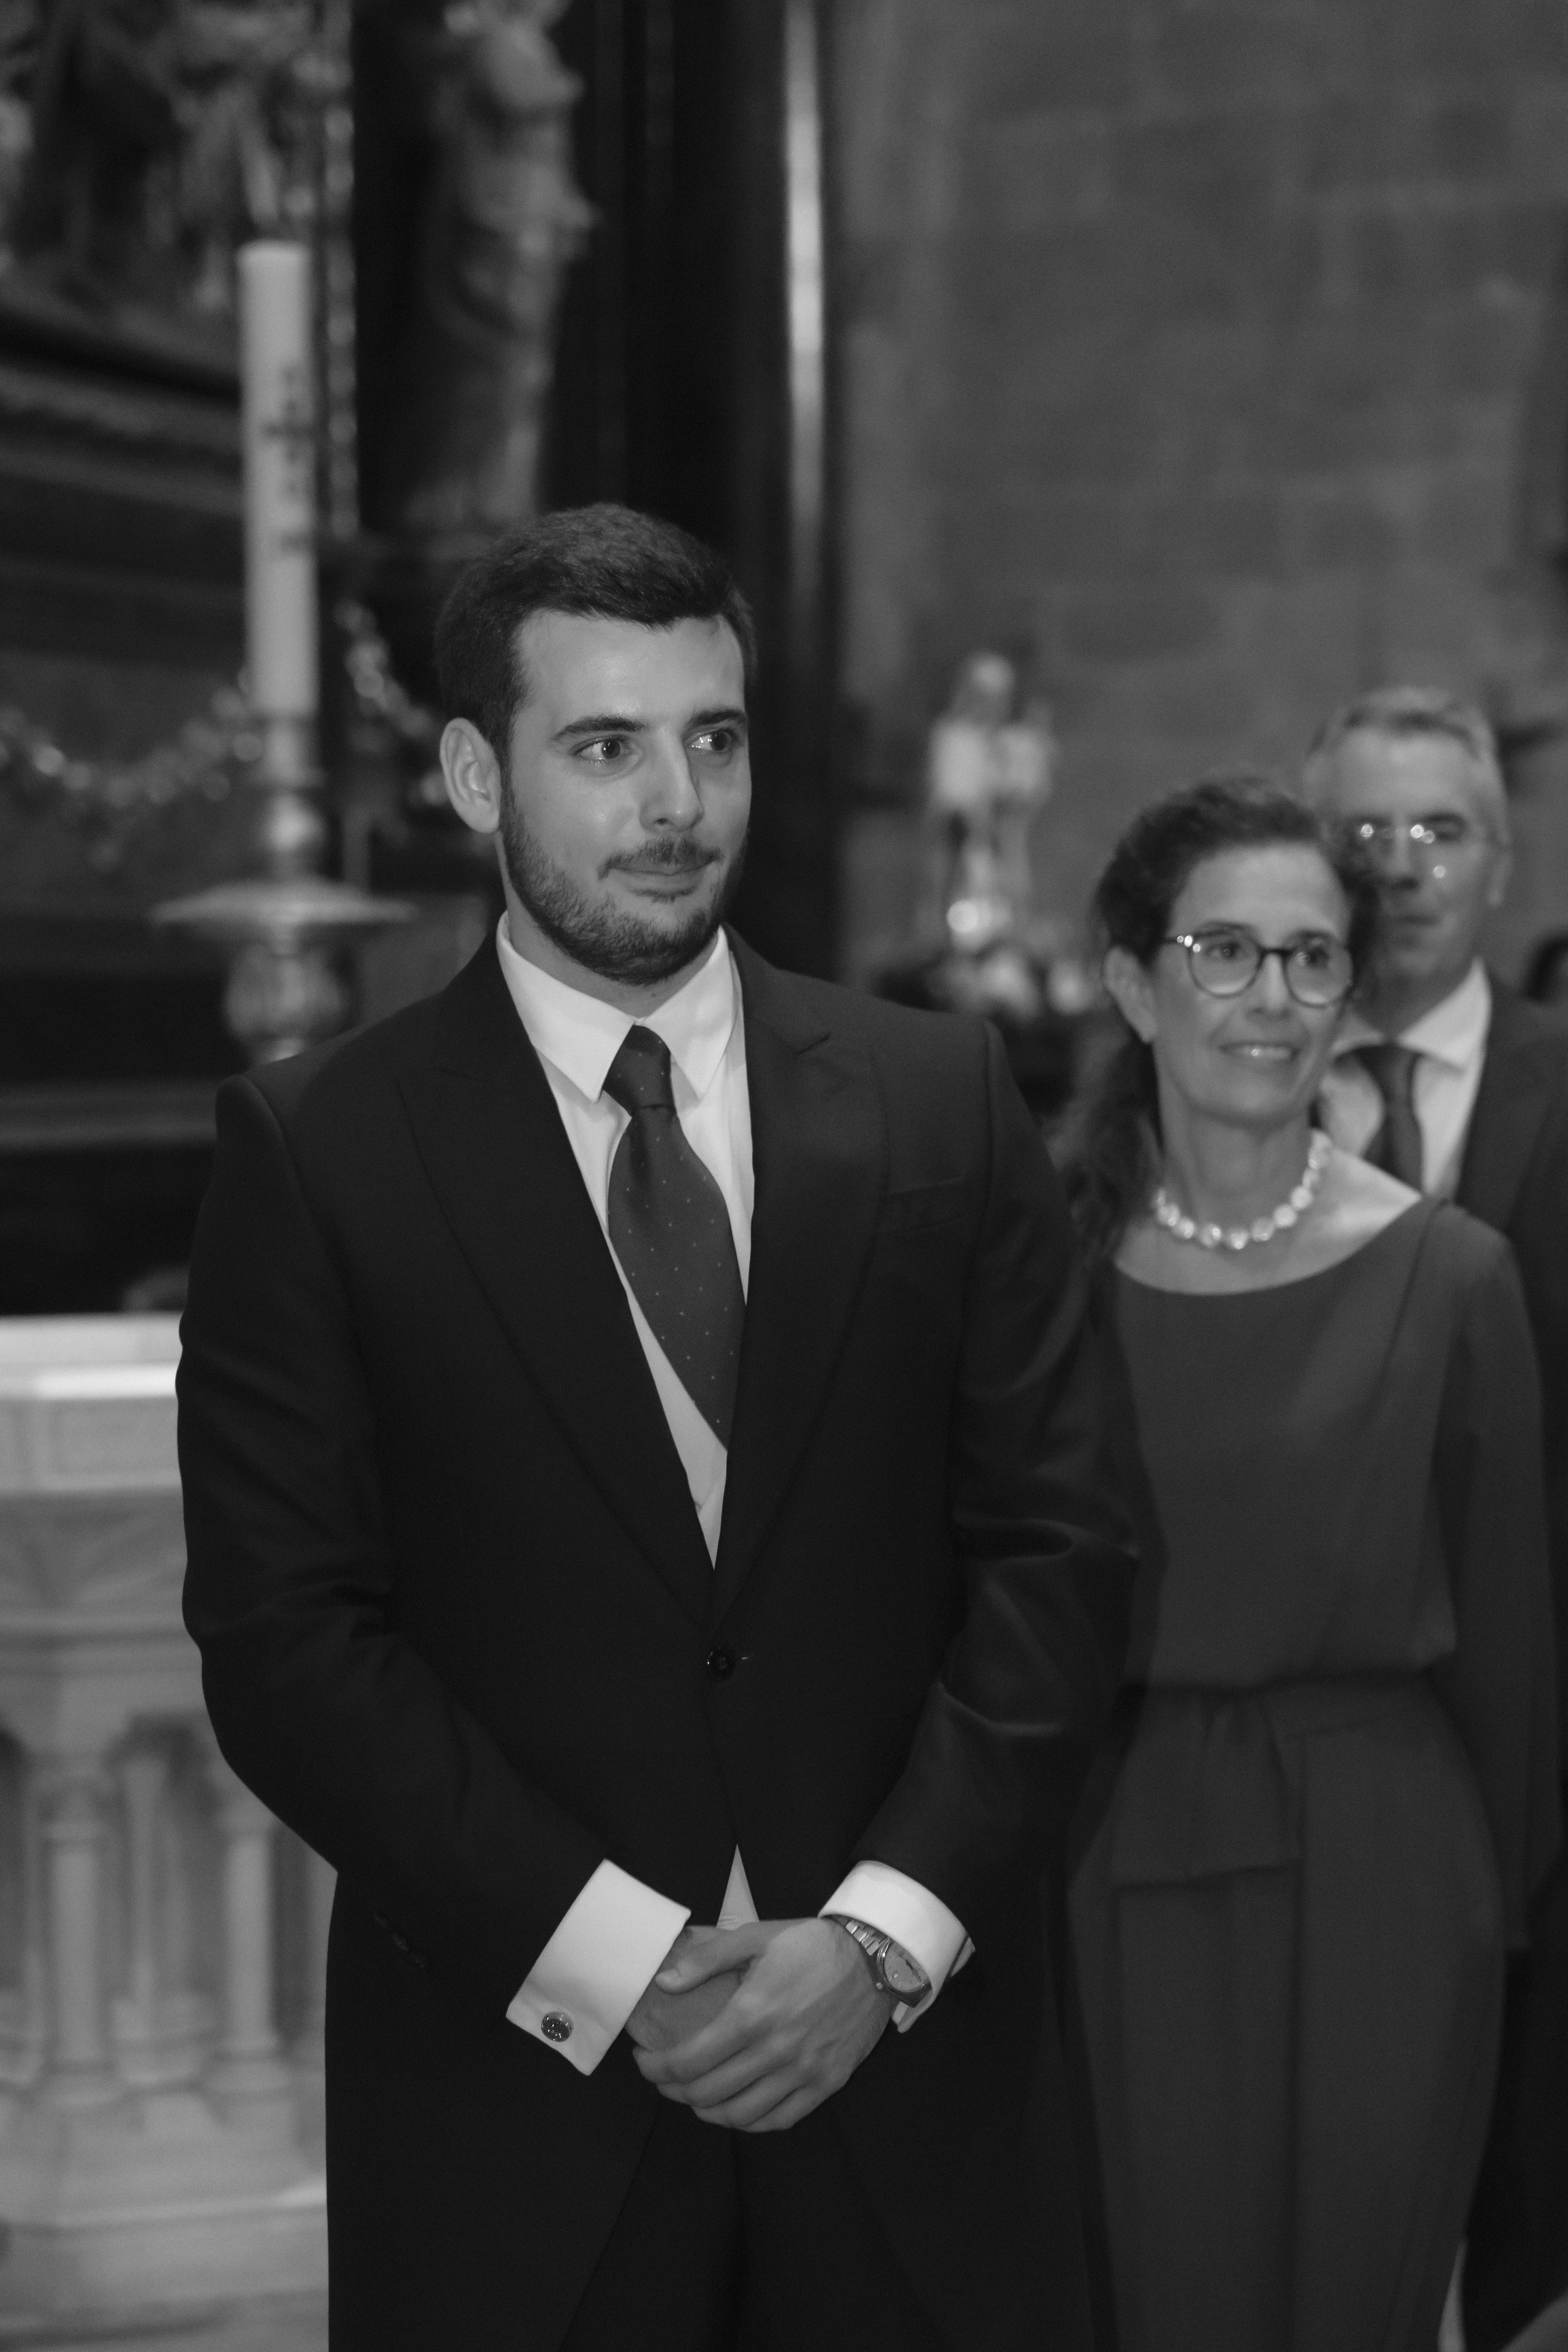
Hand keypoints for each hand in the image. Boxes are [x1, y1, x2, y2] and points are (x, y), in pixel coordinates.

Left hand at [632, 1918, 889, 2131]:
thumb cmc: (811, 1945)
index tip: (644, 2061)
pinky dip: (750, 2122)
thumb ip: (706, 1960)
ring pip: (740, 2115)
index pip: (688, 2061)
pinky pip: (779, 2120)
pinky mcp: (826, 2084)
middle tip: (664, 2078)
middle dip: (674, 2091)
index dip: (656, 2068)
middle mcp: (775, 2051)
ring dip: (707, 2112)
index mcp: (752, 2014)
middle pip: (708, 2093)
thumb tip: (665, 1983)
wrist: (875, 1958)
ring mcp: (803, 2072)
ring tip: (695, 2096)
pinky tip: (736, 2109)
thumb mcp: (755, 1937)